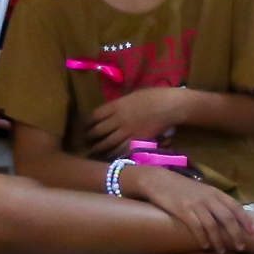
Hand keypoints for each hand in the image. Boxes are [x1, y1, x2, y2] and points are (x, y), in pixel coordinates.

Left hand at [81, 86, 199, 147]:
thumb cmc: (153, 96)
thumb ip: (119, 105)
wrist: (169, 106)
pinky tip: (110, 157)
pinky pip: (121, 151)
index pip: (94, 116)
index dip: (86, 123)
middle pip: (97, 131)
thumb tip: (111, 111)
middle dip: (90, 137)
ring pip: (107, 144)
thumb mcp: (131, 96)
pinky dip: (113, 155)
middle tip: (86, 141)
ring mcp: (126, 132)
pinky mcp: (136, 141)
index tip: (83, 126)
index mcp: (115, 106)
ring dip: (99, 149)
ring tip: (95, 151)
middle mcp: (117, 119)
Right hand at [125, 164, 253, 253]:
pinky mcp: (183, 211)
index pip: (235, 206)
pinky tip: (205, 246)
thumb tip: (227, 216)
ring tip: (222, 251)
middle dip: (236, 234)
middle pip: (227, 218)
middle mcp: (208, 198)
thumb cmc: (181, 187)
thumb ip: (213, 201)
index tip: (252, 232)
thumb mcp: (201, 190)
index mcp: (215, 192)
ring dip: (219, 240)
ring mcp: (195, 204)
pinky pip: (196, 227)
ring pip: (213, 225)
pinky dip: (203, 238)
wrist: (159, 180)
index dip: (245, 219)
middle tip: (241, 247)